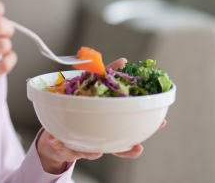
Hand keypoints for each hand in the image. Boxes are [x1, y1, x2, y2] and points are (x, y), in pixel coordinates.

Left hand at [36, 57, 166, 173]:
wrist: (56, 130)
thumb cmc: (81, 109)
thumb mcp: (94, 90)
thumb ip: (108, 76)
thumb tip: (123, 60)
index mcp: (111, 128)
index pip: (135, 129)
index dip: (150, 126)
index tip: (162, 121)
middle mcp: (102, 141)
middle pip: (120, 149)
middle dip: (129, 150)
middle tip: (137, 148)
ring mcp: (84, 146)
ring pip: (92, 153)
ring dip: (93, 153)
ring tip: (95, 153)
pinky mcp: (64, 147)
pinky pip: (60, 146)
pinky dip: (56, 142)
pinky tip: (52, 137)